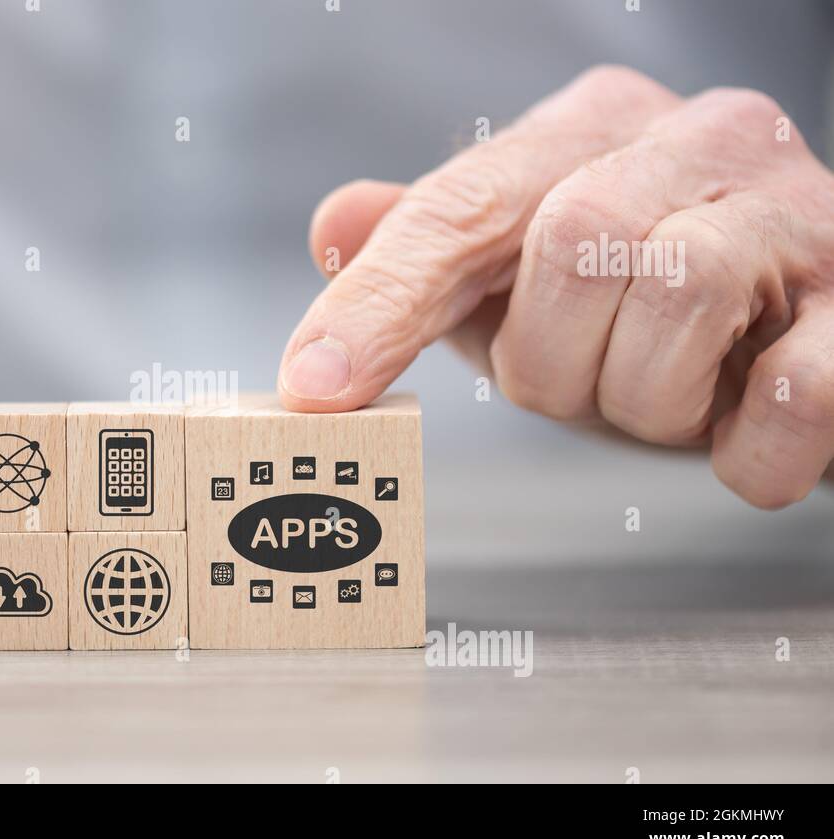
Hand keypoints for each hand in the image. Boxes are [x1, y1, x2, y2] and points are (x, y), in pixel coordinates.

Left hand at [280, 66, 833, 508]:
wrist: (810, 342)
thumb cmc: (646, 316)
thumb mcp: (522, 283)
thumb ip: (432, 252)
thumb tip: (334, 226)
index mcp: (594, 129)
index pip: (459, 206)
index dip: (379, 301)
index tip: (313, 390)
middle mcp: (701, 139)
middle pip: (570, 242)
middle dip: (551, 358)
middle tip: (582, 386)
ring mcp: (800, 211)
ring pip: (681, 296)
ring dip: (648, 398)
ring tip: (670, 399)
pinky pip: (793, 391)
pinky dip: (744, 451)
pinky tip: (741, 437)